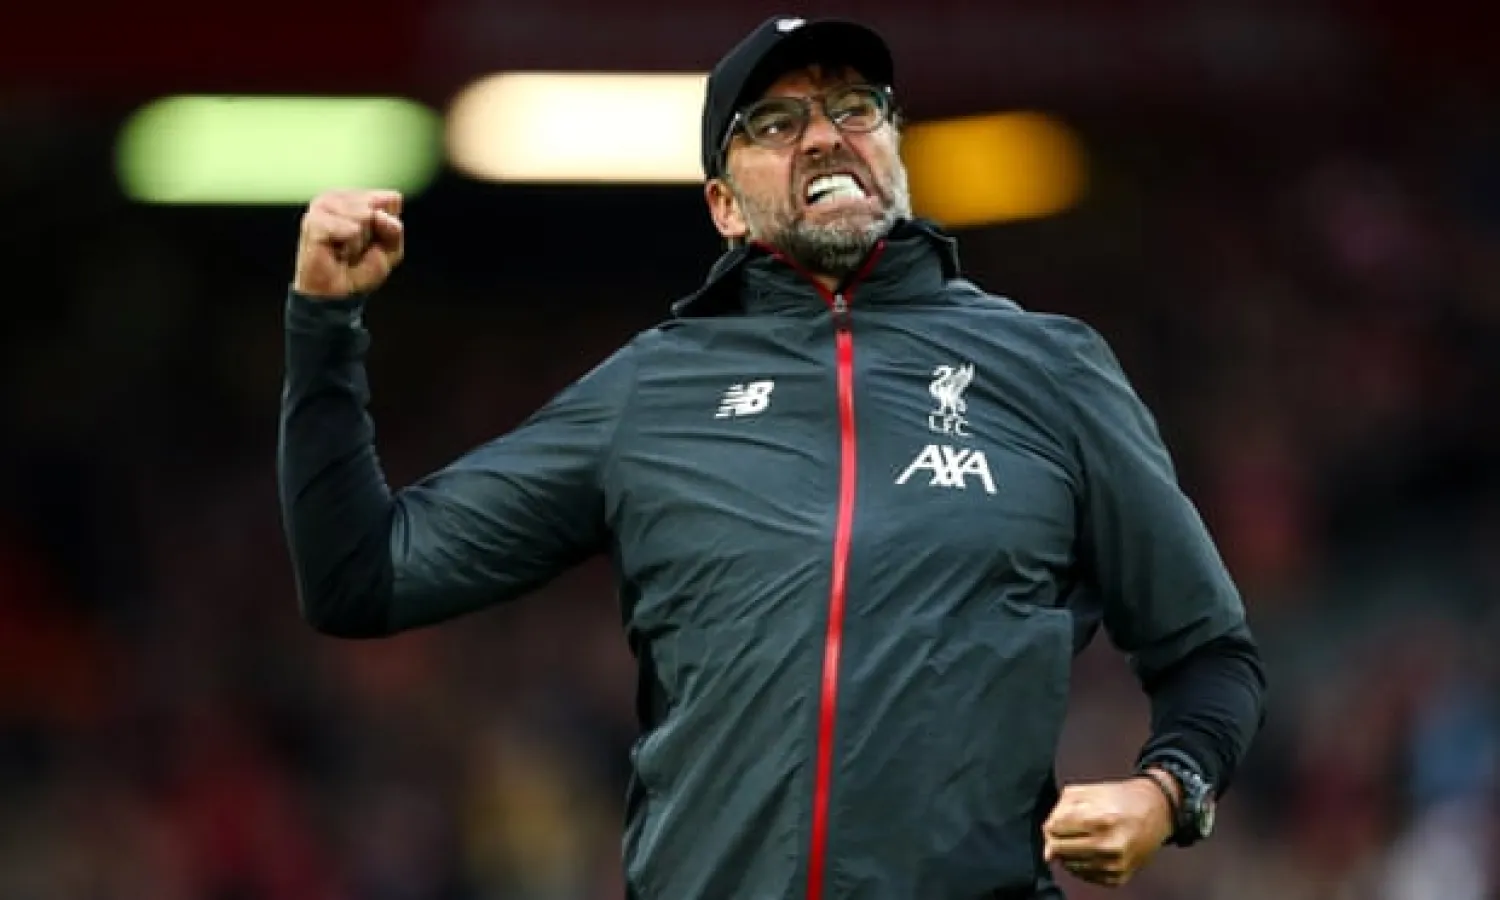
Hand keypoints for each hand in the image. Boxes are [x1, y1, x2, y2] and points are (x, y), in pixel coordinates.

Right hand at [293, 189, 405, 298]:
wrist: (338, 294)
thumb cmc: (361, 268)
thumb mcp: (391, 249)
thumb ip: (394, 228)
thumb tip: (377, 215)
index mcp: (355, 197)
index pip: (392, 199)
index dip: (389, 227)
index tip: (373, 241)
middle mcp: (337, 196)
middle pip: (377, 207)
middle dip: (374, 235)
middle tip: (356, 249)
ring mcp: (323, 206)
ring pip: (364, 216)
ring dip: (360, 242)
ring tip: (345, 251)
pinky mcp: (314, 221)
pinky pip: (351, 229)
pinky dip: (350, 247)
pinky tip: (337, 252)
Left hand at [1042, 773, 1175, 887]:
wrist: (1156, 811)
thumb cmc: (1118, 798)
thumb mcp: (1086, 791)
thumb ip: (1059, 812)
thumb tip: (1047, 845)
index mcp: (1101, 820)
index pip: (1054, 830)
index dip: (1053, 823)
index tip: (1061, 820)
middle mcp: (1109, 846)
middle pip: (1059, 849)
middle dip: (1057, 839)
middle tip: (1070, 829)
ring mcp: (1115, 865)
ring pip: (1069, 865)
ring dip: (1069, 852)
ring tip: (1084, 837)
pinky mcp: (1118, 877)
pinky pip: (1085, 876)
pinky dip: (1082, 864)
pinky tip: (1093, 850)